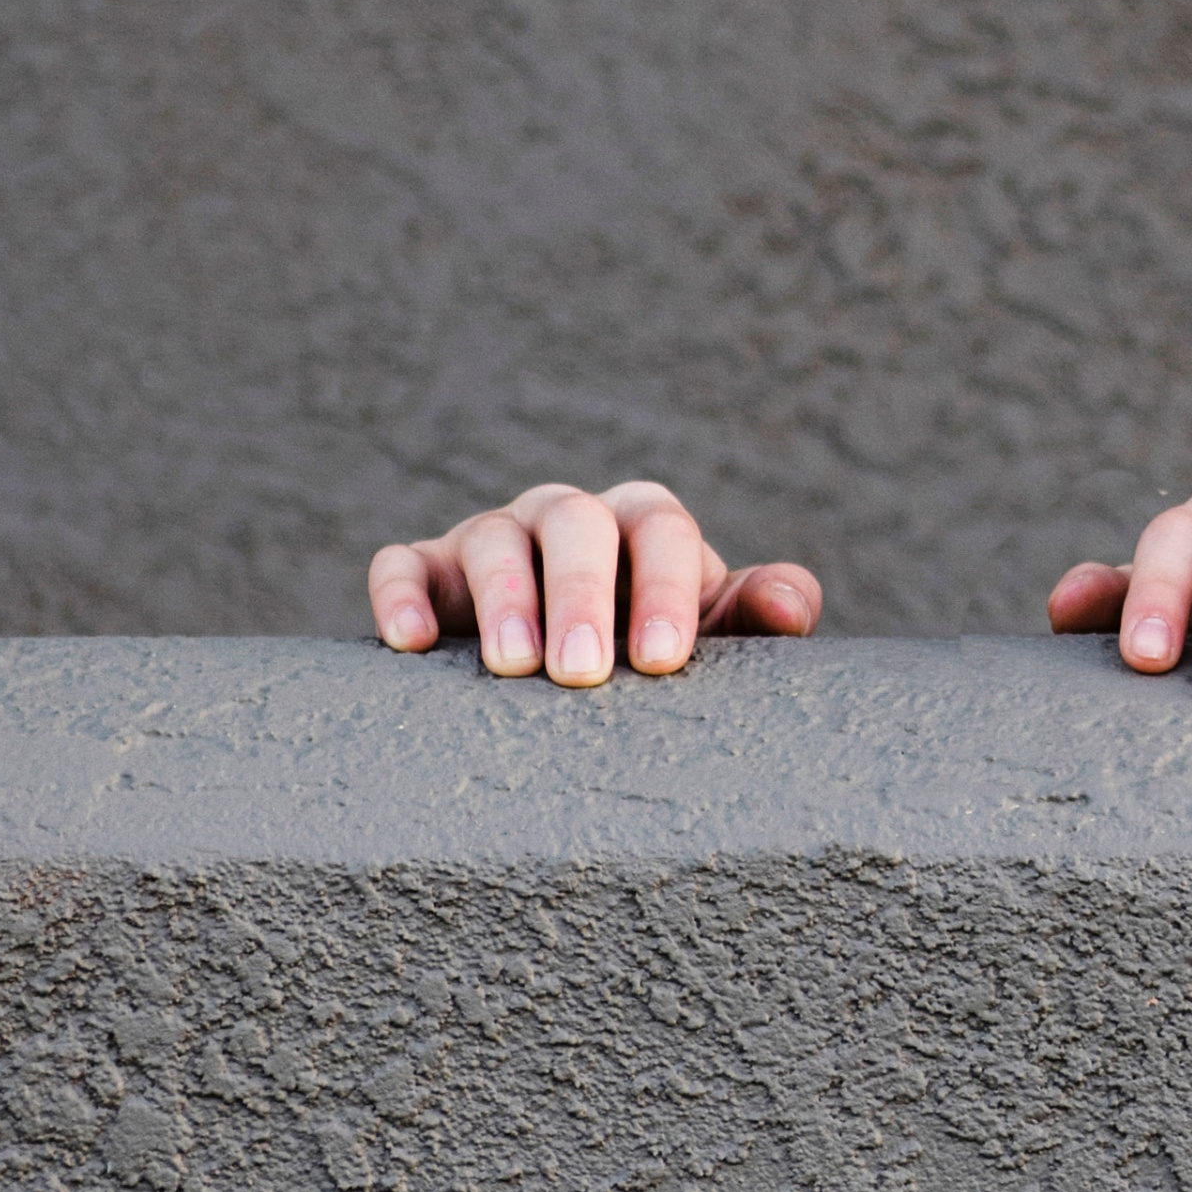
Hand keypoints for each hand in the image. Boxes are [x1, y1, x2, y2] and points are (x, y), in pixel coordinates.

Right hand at [369, 482, 821, 684]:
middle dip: (580, 593)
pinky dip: (401, 594)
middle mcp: (567, 520)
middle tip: (585, 671)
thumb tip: (789, 604)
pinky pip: (403, 564)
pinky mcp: (428, 573)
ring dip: (504, 598)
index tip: (662, 661)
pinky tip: (412, 642)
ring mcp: (493, 540)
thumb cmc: (651, 651)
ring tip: (513, 668)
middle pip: (574, 523)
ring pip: (492, 539)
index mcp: (643, 525)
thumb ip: (755, 617)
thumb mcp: (710, 638)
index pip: (659, 529)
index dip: (663, 588)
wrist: (571, 672)